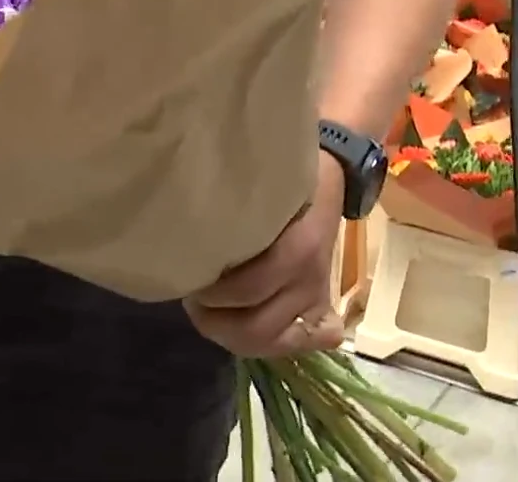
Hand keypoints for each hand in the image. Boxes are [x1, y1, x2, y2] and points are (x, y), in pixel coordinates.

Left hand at [185, 156, 345, 357]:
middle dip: (214, 322)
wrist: (331, 172)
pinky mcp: (324, 305)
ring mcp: (319, 296)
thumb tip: (186, 246)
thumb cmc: (281, 179)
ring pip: (273, 344)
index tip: (189, 279)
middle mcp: (310, 279)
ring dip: (235, 335)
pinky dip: (281, 344)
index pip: (247, 292)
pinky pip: (307, 343)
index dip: (211, 296)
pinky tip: (256, 328)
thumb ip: (229, 219)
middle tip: (194, 299)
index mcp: (298, 248)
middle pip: (257, 330)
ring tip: (213, 312)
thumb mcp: (258, 191)